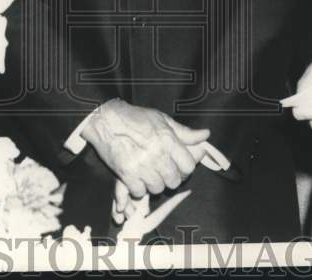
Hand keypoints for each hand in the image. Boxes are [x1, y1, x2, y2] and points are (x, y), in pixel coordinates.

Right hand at [81, 99, 208, 198]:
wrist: (106, 120)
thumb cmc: (136, 118)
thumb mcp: (162, 120)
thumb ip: (184, 132)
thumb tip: (206, 135)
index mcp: (168, 140)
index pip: (188, 166)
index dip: (185, 169)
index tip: (179, 167)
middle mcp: (157, 154)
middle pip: (174, 180)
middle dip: (171, 178)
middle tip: (163, 172)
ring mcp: (142, 165)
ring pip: (158, 188)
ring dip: (154, 184)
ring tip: (149, 174)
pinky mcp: (127, 173)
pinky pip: (139, 192)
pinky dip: (138, 188)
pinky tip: (136, 178)